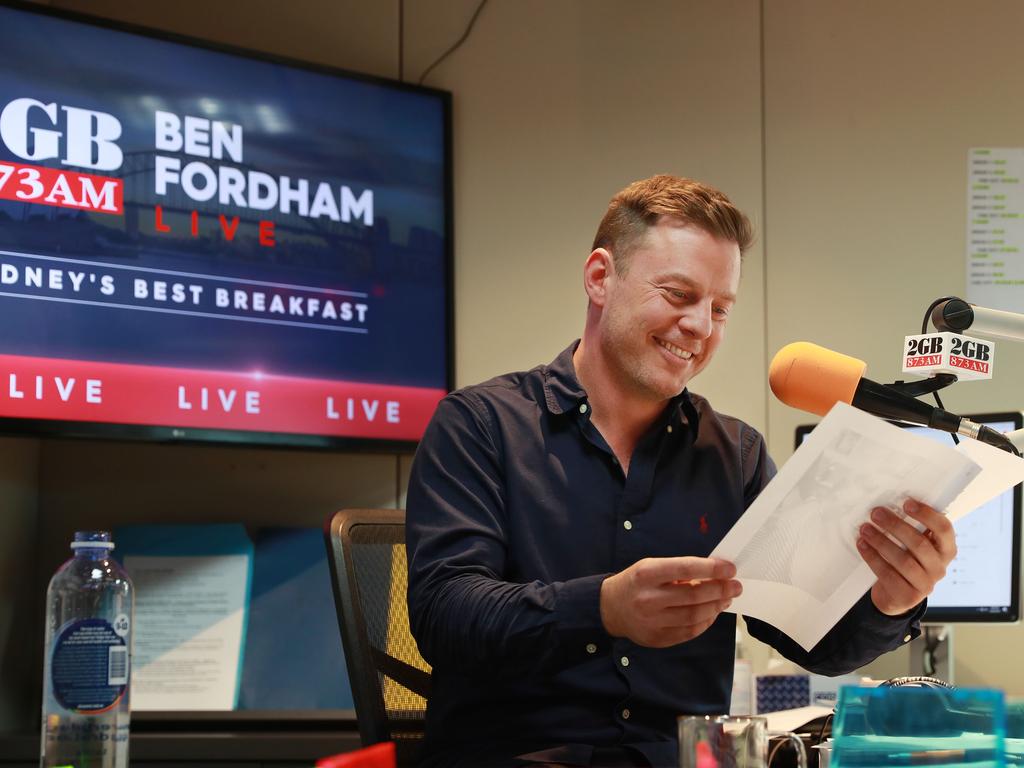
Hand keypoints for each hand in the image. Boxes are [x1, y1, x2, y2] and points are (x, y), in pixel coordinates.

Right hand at [599, 556, 740, 646]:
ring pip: (694, 616)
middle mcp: (648, 599)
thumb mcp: (650, 566)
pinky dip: (705, 622)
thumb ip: (679, 570)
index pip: (685, 568)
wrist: (610, 608)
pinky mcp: (657, 638)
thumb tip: (713, 575)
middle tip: (735, 586)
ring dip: (716, 607)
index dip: (711, 569)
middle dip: (720, 590)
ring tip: (726, 599)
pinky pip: (689, 632)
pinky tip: (712, 612)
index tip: (730, 569)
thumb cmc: (636, 583)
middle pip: (693, 595)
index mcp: (646, 574)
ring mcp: (652, 622)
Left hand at [858, 499, 956, 615]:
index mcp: (946, 549)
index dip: (927, 515)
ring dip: (881, 541)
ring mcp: (926, 584)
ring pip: (903, 560)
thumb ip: (912, 528)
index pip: (944, 529)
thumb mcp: (914, 545)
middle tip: (876, 513)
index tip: (906, 503)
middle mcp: (939, 567)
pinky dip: (873, 557)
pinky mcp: (908, 596)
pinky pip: (888, 574)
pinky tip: (862, 545)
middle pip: (920, 544)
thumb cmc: (906, 560)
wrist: (896, 595)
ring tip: (865, 529)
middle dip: (896, 526)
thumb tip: (889, 504)